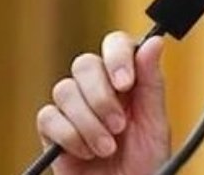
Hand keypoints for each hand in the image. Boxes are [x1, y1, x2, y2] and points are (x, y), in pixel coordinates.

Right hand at [35, 32, 170, 174]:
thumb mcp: (155, 122)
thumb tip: (154, 42)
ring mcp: (73, 109)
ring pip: (65, 90)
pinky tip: (86, 153)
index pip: (114, 44)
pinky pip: (48, 117)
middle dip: (102, 96)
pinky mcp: (53, 132)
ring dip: (89, 122)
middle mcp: (97, 88)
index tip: (126, 84)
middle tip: (119, 126)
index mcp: (125, 79)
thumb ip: (152, 82)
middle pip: (84, 63)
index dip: (116, 56)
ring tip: (107, 148)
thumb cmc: (145, 161)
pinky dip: (70, 136)